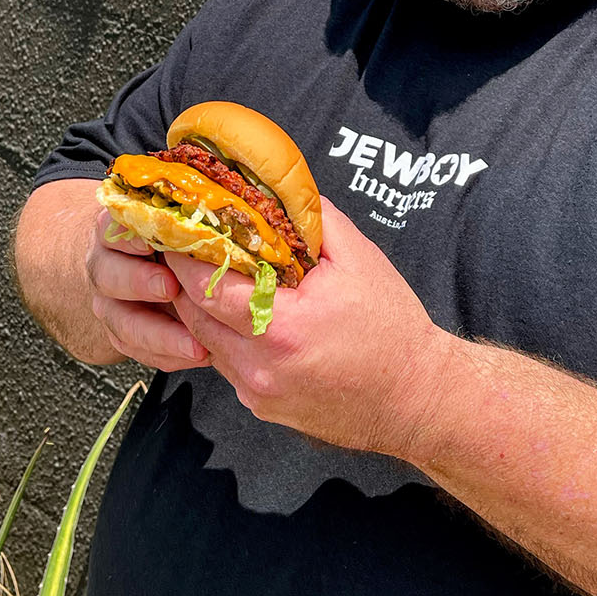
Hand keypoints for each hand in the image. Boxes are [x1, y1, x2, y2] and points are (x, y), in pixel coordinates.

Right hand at [85, 209, 210, 372]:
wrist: (145, 264)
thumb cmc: (170, 239)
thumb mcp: (175, 226)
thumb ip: (187, 230)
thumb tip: (220, 235)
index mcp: (114, 228)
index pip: (110, 228)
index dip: (129, 237)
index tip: (153, 243)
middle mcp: (104, 263)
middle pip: (106, 273)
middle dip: (139, 282)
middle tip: (171, 288)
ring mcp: (107, 300)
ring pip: (121, 321)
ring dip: (159, 335)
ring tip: (195, 344)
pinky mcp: (118, 331)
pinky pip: (135, 349)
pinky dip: (166, 355)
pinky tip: (195, 354)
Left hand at [163, 197, 451, 456]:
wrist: (417, 399)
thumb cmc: (392, 327)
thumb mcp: (358, 258)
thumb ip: (312, 219)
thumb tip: (276, 188)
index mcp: (282, 326)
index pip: (207, 287)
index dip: (186, 256)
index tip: (179, 229)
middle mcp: (261, 367)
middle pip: (194, 317)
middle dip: (183, 279)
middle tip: (182, 246)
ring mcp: (258, 392)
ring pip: (205, 343)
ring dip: (200, 309)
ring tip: (205, 274)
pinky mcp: (262, 407)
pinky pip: (226, 364)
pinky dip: (223, 336)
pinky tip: (238, 313)